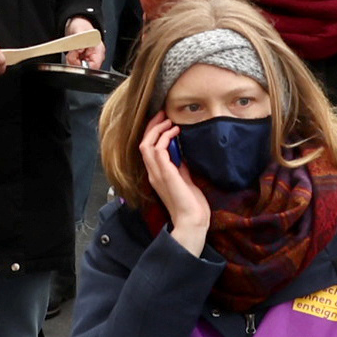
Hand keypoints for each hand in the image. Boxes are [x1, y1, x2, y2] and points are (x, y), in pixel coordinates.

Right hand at [142, 120, 214, 247]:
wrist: (192, 221)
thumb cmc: (191, 205)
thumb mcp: (184, 181)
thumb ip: (180, 168)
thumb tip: (181, 154)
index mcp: (156, 175)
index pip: (148, 149)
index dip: (153, 134)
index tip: (164, 122)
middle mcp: (153, 173)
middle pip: (144, 143)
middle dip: (152, 127)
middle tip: (162, 115)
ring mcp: (157, 173)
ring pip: (147, 144)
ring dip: (157, 130)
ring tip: (168, 121)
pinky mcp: (165, 174)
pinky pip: (158, 150)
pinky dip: (165, 138)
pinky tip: (175, 132)